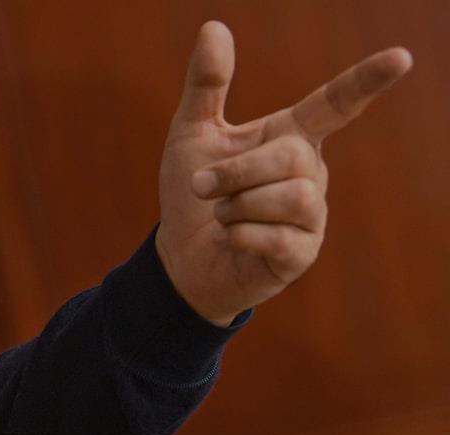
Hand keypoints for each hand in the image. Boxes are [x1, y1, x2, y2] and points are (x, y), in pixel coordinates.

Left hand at [155, 21, 411, 325]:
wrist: (182, 258)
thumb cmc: (193, 196)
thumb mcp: (192, 134)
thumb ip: (206, 85)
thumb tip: (214, 27)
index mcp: (291, 136)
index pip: (336, 104)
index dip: (367, 82)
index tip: (401, 57)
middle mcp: (311, 172)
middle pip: (291, 156)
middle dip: (235, 171)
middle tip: (203, 186)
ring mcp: (312, 215)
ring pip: (289, 196)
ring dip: (236, 206)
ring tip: (222, 217)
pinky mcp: (302, 253)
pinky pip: (276, 237)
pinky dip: (239, 236)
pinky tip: (231, 240)